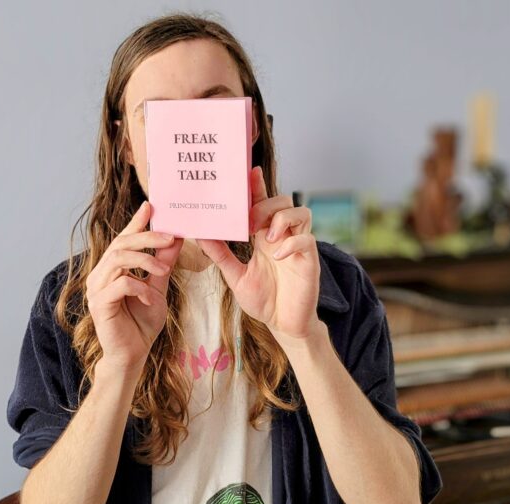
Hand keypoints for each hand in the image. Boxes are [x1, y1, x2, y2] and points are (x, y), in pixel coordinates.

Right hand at [86, 201, 183, 367]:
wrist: (134, 355)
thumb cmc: (142, 324)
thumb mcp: (158, 288)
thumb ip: (163, 265)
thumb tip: (175, 239)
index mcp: (111, 270)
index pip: (122, 240)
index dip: (135, 222)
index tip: (150, 206)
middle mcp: (99, 275)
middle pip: (120, 244)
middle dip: (147, 237)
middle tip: (170, 237)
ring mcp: (96, 289)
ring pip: (118, 259)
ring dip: (145, 261)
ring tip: (163, 270)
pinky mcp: (99, 304)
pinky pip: (121, 284)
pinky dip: (140, 287)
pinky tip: (150, 299)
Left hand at [199, 166, 320, 340]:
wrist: (282, 325)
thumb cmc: (263, 300)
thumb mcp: (235, 276)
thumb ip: (220, 255)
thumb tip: (200, 234)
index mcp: (264, 236)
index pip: (262, 203)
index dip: (257, 186)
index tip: (248, 171)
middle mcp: (282, 237)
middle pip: (283, 201)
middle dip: (265, 205)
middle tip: (249, 222)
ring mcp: (298, 247)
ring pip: (301, 212)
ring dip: (281, 218)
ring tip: (266, 237)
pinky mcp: (309, 261)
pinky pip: (307, 240)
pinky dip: (292, 243)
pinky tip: (277, 254)